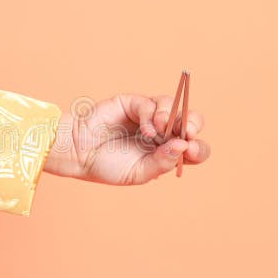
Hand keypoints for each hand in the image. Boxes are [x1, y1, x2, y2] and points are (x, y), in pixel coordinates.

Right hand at [43, 94, 210, 184]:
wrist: (79, 152)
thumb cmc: (107, 166)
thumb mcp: (139, 173)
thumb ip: (163, 162)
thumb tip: (184, 145)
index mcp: (167, 153)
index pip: (193, 148)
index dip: (197, 147)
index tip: (190, 149)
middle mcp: (162, 133)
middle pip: (190, 122)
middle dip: (192, 124)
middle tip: (187, 131)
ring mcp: (149, 117)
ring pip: (174, 107)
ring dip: (171, 117)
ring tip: (158, 130)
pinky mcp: (135, 104)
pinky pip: (151, 103)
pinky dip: (151, 115)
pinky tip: (145, 129)